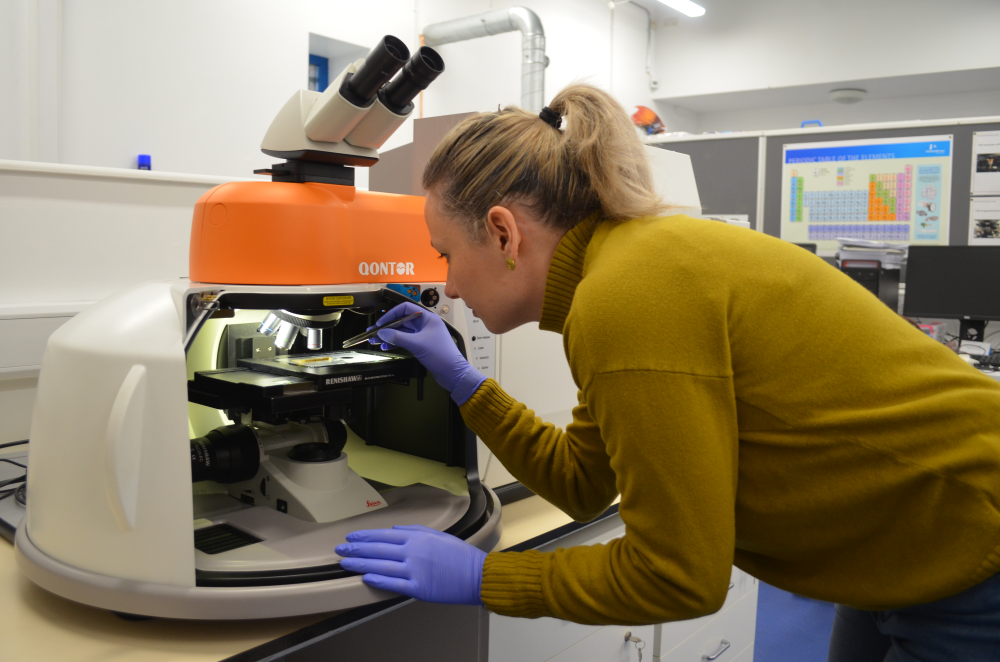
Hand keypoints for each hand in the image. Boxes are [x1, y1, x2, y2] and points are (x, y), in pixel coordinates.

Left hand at [336, 525, 485, 605]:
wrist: (476, 575)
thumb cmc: (459, 555)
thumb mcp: (438, 535)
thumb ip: (414, 530)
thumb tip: (393, 530)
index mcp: (417, 537)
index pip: (383, 536)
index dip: (364, 537)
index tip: (351, 538)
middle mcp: (413, 552)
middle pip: (377, 550)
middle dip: (356, 550)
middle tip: (340, 550)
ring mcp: (414, 570)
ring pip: (381, 567)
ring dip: (360, 565)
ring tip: (345, 564)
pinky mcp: (418, 588)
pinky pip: (393, 584)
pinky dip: (378, 581)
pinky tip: (365, 578)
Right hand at [370, 302, 484, 404]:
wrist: (453, 372)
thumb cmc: (441, 355)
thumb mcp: (417, 344)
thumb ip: (398, 337)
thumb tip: (383, 333)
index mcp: (428, 318)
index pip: (406, 308)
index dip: (392, 314)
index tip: (381, 323)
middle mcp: (426, 324)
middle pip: (403, 320)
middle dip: (388, 326)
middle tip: (374, 332)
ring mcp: (424, 334)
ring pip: (403, 331)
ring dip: (390, 335)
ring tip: (377, 341)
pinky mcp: (422, 344)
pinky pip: (406, 340)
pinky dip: (396, 342)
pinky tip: (387, 346)